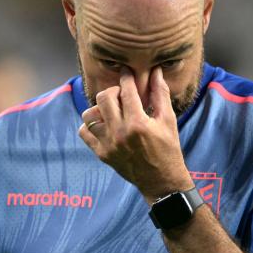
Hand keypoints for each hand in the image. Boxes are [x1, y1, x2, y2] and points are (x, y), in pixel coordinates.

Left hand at [79, 67, 193, 203]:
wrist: (161, 180)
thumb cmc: (168, 149)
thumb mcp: (168, 120)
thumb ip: (160, 94)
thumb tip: (156, 71)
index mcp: (138, 123)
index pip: (126, 91)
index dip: (126, 78)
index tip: (126, 72)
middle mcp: (120, 133)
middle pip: (103, 98)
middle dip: (112, 91)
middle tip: (121, 94)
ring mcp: (108, 144)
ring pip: (89, 115)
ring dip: (99, 108)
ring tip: (111, 111)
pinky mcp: (101, 154)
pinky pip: (84, 133)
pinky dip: (90, 125)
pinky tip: (104, 125)